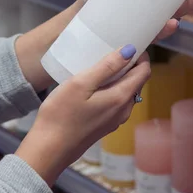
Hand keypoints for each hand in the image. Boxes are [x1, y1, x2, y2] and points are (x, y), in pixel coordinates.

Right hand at [15, 45, 150, 184]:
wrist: (49, 149)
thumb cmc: (61, 115)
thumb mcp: (81, 83)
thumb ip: (107, 66)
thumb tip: (130, 50)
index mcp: (121, 98)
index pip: (143, 72)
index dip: (140, 56)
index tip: (126, 43)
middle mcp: (124, 110)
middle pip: (136, 81)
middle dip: (129, 64)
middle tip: (111, 50)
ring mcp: (115, 120)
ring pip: (126, 91)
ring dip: (119, 77)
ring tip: (100, 64)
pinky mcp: (105, 125)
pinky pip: (116, 101)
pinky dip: (111, 89)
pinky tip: (94, 85)